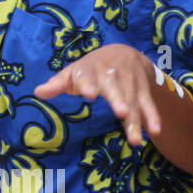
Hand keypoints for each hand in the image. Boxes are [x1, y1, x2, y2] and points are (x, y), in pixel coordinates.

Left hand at [33, 43, 161, 145]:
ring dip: (136, 119)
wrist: (123, 52)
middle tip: (121, 113)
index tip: (88, 94)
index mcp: (90, 69)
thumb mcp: (72, 72)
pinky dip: (153, 117)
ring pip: (133, 101)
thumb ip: (57, 84)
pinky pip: (148, 103)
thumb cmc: (90, 68)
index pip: (87, 75)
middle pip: (115, 87)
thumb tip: (37, 93)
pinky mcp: (143, 89)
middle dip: (119, 99)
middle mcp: (112, 74)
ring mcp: (129, 81)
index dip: (88, 84)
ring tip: (135, 139)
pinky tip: (155, 132)